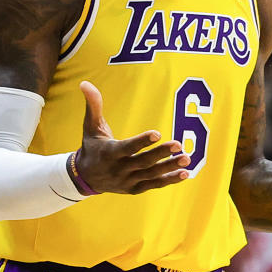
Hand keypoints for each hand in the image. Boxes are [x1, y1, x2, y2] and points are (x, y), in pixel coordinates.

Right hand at [74, 81, 189, 194]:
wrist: (84, 177)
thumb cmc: (92, 146)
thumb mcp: (90, 126)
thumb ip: (93, 105)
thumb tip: (85, 83)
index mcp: (109, 153)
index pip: (127, 148)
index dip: (142, 141)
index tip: (158, 133)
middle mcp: (119, 169)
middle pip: (143, 162)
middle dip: (161, 153)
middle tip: (179, 144)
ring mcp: (127, 181)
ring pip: (151, 175)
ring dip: (170, 167)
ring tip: (186, 158)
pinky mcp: (134, 188)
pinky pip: (154, 185)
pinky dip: (169, 180)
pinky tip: (185, 174)